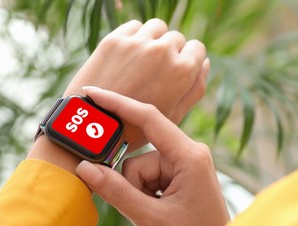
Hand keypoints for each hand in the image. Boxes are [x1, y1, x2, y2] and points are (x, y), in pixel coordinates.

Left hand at [64, 18, 208, 150]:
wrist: (93, 127)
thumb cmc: (136, 126)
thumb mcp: (174, 115)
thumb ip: (195, 88)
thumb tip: (205, 63)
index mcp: (182, 71)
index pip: (197, 47)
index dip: (187, 59)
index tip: (175, 69)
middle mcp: (163, 51)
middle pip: (176, 38)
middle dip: (169, 51)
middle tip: (153, 71)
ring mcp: (138, 43)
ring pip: (156, 27)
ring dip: (153, 40)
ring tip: (141, 61)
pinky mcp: (115, 39)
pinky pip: (134, 26)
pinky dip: (134, 37)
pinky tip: (127, 56)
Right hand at [76, 88, 229, 225]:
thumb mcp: (151, 217)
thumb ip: (116, 192)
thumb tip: (84, 169)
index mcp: (189, 156)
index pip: (149, 118)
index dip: (119, 103)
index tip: (93, 93)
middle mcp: (188, 152)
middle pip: (140, 153)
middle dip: (132, 179)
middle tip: (139, 201)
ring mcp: (184, 162)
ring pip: (141, 166)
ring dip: (138, 190)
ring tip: (154, 212)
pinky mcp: (179, 172)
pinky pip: (148, 173)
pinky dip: (144, 190)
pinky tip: (157, 207)